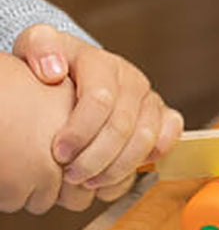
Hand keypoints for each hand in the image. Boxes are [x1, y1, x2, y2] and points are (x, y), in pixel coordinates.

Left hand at [13, 24, 184, 193]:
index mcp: (100, 62)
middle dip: (96, 157)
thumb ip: (40, 48)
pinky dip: (152, 157)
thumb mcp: (36, 47)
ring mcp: (149, 97)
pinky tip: (126, 172)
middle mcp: (131, 78)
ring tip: (91, 182)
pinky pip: (171, 134)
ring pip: (146, 138)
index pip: (100, 99)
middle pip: (123, 125)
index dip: (80, 131)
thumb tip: (54, 72)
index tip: (59, 153)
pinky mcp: (164, 113)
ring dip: (119, 167)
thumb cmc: (52, 66)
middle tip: (73, 176)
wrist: (76, 73)